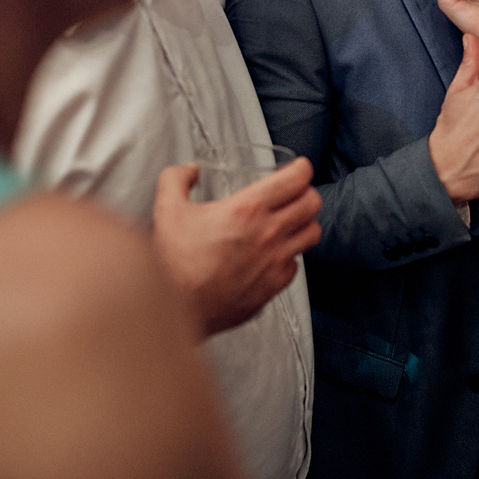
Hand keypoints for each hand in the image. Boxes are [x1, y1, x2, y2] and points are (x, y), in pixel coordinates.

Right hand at [152, 157, 321, 335]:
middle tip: (295, 193)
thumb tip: (190, 170)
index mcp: (247, 209)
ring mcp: (275, 262)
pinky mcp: (274, 286)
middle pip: (312, 203)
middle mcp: (268, 234)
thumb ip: (176, 179)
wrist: (177, 310)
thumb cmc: (174, 263)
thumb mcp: (167, 210)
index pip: (296, 179)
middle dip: (305, 192)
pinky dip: (290, 255)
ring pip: (312, 233)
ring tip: (291, 221)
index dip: (301, 168)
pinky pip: (296, 264)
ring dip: (304, 223)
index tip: (297, 169)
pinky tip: (275, 253)